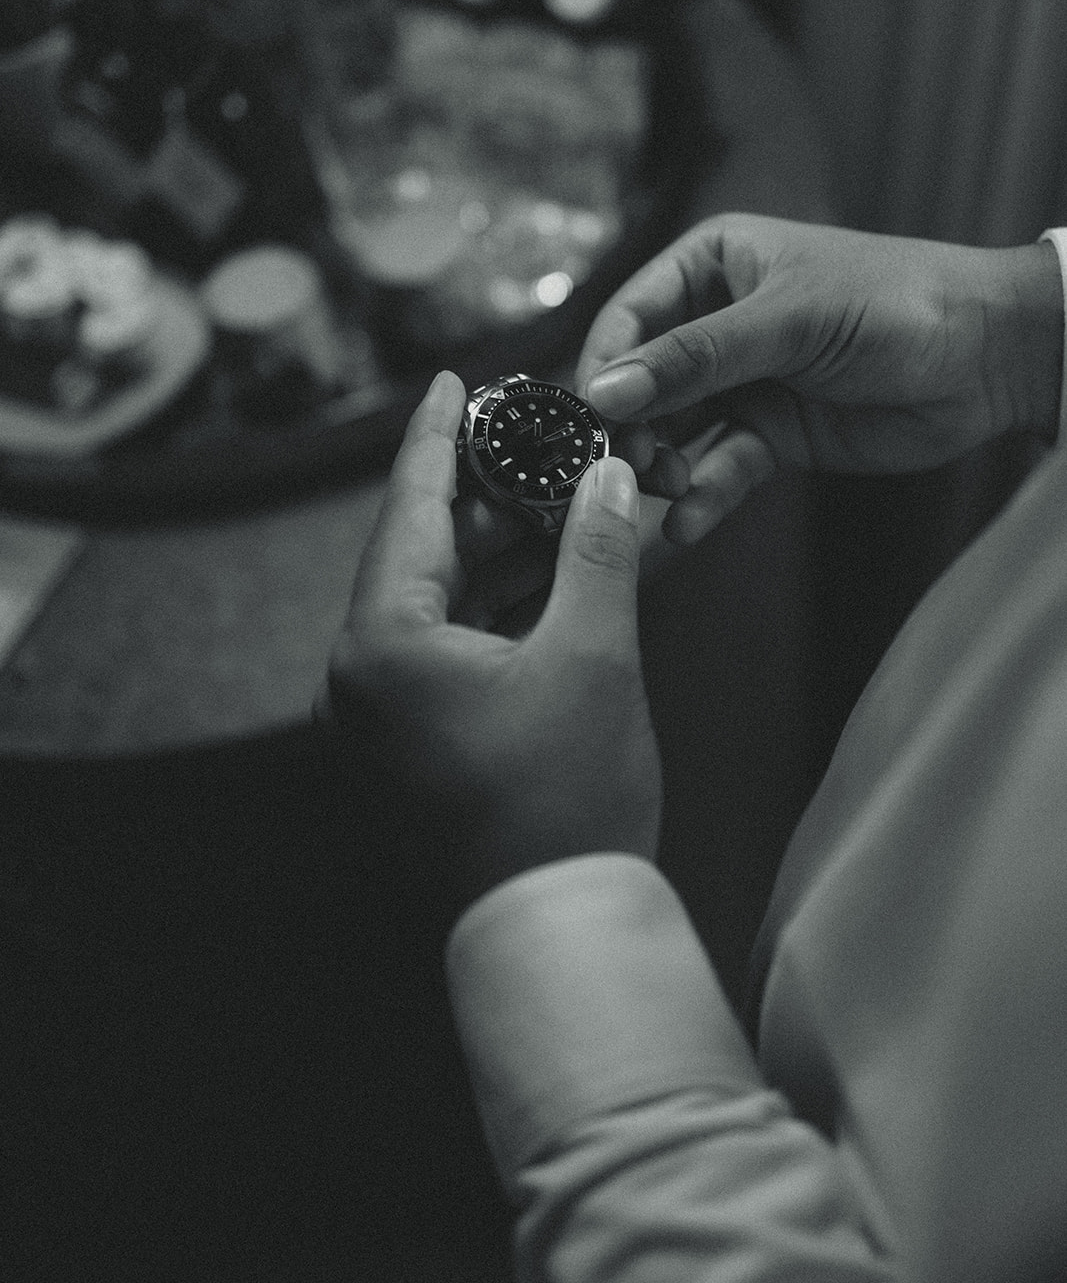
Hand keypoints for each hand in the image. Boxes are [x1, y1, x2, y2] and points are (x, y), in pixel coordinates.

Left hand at [322, 370, 660, 919]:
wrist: (553, 932)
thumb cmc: (567, 803)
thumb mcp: (593, 658)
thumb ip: (596, 552)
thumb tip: (607, 476)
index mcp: (381, 644)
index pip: (408, 509)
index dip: (436, 436)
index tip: (451, 380)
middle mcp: (358, 676)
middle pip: (419, 551)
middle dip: (481, 493)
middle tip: (532, 436)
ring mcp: (378, 716)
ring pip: (436, 601)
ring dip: (496, 552)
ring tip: (556, 496)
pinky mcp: (409, 744)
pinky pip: (446, 650)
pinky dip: (495, 609)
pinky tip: (549, 575)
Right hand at [576, 213, 1062, 545]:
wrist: (993, 358)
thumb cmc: (898, 303)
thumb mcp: (790, 321)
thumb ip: (696, 359)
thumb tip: (605, 392)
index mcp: (712, 264)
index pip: (630, 318)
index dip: (605, 369)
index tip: (590, 419)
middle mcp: (716, 321)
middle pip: (643, 382)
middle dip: (630, 429)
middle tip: (628, 469)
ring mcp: (742, 381)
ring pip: (674, 431)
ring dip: (662, 468)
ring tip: (665, 494)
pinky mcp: (771, 434)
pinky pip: (719, 466)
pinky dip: (702, 495)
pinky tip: (688, 522)